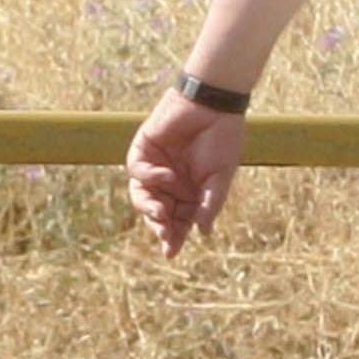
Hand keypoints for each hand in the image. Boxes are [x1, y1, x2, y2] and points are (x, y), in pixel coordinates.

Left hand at [126, 93, 245, 256]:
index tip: (171, 252)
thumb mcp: (220, 176)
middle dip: (160, 226)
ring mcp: (155, 167)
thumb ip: (210, 204)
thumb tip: (204, 232)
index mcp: (190, 194)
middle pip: (158, 213)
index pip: (178, 221)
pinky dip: (149, 176)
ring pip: (141, 195)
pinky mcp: (144, 149)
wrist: (214, 106)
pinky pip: (137, 170)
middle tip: (165, 234)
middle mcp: (170, 184)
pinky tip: (166, 174)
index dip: (175, 237)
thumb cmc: (222, 140)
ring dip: (148, 207)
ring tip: (160, 212)